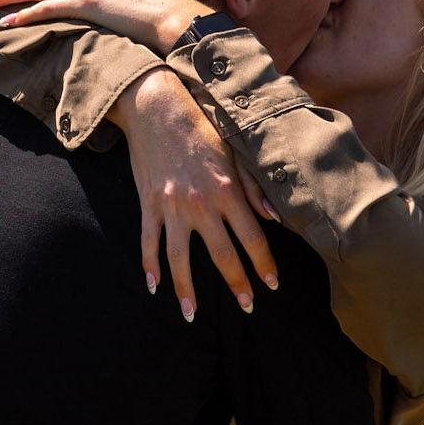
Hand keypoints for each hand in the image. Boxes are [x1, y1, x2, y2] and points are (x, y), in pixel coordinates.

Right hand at [110, 69, 279, 320]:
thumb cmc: (202, 128)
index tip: (272, 286)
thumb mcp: (235, 152)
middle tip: (248, 308)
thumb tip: (274, 218)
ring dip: (187, 291)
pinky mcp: (149, 205)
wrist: (157, 109)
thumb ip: (253, 187)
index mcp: (227, 191)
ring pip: (181, 260)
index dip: (264, 265)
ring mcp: (172, 207)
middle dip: (237, 285)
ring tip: (191, 314)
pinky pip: (149, 244)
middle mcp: (201, 204)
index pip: (253, 239)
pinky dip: (150, 267)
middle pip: (222, 256)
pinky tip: (154, 287)